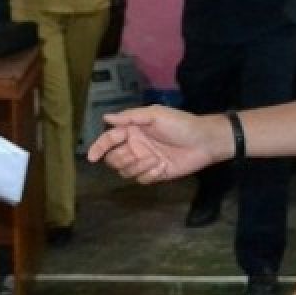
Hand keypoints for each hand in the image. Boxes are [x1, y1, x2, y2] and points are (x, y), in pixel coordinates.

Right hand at [85, 105, 219, 182]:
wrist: (204, 141)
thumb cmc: (180, 124)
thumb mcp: (155, 115)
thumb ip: (130, 117)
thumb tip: (105, 117)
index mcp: (132, 130)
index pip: (109, 139)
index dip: (98, 147)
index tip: (92, 157)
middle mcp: (135, 145)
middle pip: (114, 159)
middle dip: (121, 159)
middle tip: (135, 154)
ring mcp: (144, 161)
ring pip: (125, 171)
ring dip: (137, 167)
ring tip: (155, 160)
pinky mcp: (154, 173)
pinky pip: (141, 179)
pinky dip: (150, 174)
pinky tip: (162, 167)